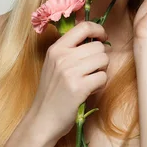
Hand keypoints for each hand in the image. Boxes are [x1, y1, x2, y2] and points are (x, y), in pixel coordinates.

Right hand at [31, 21, 109, 140]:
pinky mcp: (79, 87)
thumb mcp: (54, 64)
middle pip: (98, 46)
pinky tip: (90, 90)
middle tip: (91, 71)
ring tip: (90, 80)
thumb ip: (70, 50)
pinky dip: (100, 84)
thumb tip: (95, 37)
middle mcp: (62, 57)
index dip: (98, 30)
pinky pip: (103, 77)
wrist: (42, 119)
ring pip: (103, 60)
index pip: (83, 26)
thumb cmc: (51, 92)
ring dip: (101, 71)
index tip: (102, 38)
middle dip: (100, 58)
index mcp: (56, 48)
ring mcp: (70, 72)